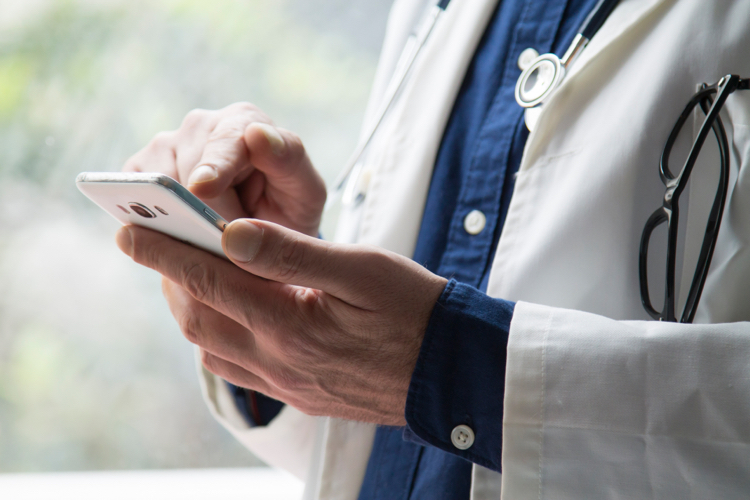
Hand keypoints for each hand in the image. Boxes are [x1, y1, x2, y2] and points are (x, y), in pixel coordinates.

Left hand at [115, 220, 447, 424]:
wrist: (452, 372)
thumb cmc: (416, 312)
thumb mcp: (361, 269)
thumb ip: (292, 252)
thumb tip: (231, 233)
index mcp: (290, 326)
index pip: (210, 282)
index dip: (165, 252)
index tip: (129, 228)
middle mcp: (279, 362)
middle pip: (199, 319)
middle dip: (169, 278)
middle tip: (154, 243)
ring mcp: (287, 383)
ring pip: (212, 347)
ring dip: (192, 308)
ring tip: (189, 272)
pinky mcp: (300, 392)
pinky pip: (237, 367)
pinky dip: (217, 336)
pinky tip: (229, 315)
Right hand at [123, 103, 325, 236]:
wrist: (263, 231)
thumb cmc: (287, 206)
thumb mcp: (304, 191)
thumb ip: (288, 162)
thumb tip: (258, 136)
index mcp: (243, 122)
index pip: (226, 142)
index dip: (214, 166)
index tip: (203, 189)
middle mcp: (200, 127)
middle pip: (186, 170)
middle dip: (202, 214)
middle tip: (222, 244)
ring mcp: (165, 147)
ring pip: (155, 185)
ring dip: (176, 219)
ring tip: (202, 242)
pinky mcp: (139, 173)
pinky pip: (130, 197)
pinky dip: (148, 221)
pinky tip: (170, 237)